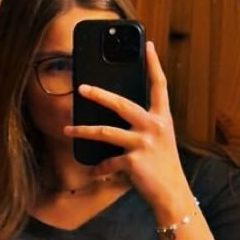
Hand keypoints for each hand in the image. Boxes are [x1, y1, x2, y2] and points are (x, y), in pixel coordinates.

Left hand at [63, 40, 191, 217]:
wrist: (172, 194)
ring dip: (83, 131)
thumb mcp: (160, 140)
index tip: (149, 46)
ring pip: (105, 132)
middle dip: (99, 94)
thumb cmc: (163, 167)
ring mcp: (143, 144)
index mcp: (162, 118)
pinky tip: (93, 171)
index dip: (154, 65)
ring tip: (67, 129)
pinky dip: (99, 168)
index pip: (160, 86)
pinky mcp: (133, 162)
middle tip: (81, 88)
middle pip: (121, 104)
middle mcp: (154, 127)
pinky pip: (107, 162)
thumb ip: (145, 125)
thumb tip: (118, 114)